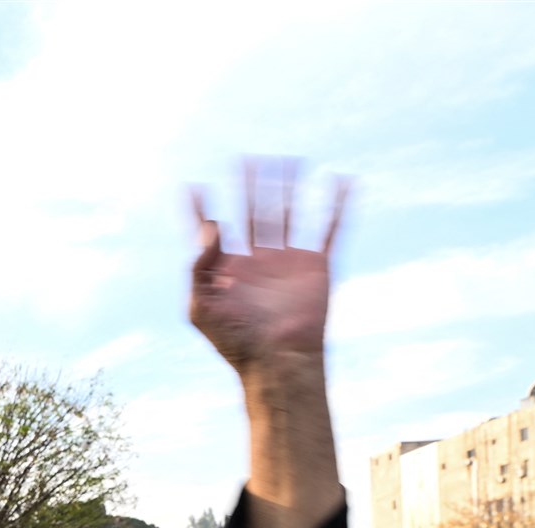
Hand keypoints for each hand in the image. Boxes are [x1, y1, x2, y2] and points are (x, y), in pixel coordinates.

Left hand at [189, 159, 347, 374]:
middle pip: (252, 212)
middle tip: (244, 158)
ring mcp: (288, 261)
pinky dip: (338, 205)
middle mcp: (258, 260)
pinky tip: (344, 181)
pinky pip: (330, 229)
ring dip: (287, 186)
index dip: (199, 212)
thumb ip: (198, 266)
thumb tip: (213, 225)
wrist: (278, 361)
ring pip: (287, 213)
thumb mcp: (201, 306)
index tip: (190, 187)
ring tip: (287, 159)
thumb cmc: (235, 342)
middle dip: (248, 186)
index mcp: (228, 270)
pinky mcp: (316, 266)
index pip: (209, 233)